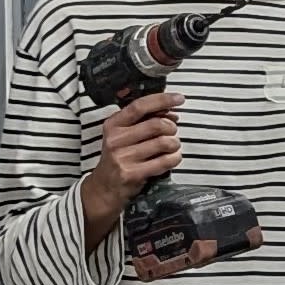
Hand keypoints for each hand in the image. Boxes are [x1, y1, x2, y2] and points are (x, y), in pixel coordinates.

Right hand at [89, 92, 183, 214]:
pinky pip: (164, 161)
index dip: (162, 100)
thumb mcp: (124, 135)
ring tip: (172, 147)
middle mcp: (115, 139)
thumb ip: (145, 121)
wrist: (105, 187)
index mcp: (113, 124)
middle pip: (157, 125)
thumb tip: (172, 113)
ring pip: (164, 143)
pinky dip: (174, 158)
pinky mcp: (132, 173)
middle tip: (172, 132)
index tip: (179, 98)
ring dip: (175, 144)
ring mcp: (123, 157)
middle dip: (172, 127)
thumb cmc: (120, 156)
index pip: (139, 106)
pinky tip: (172, 158)